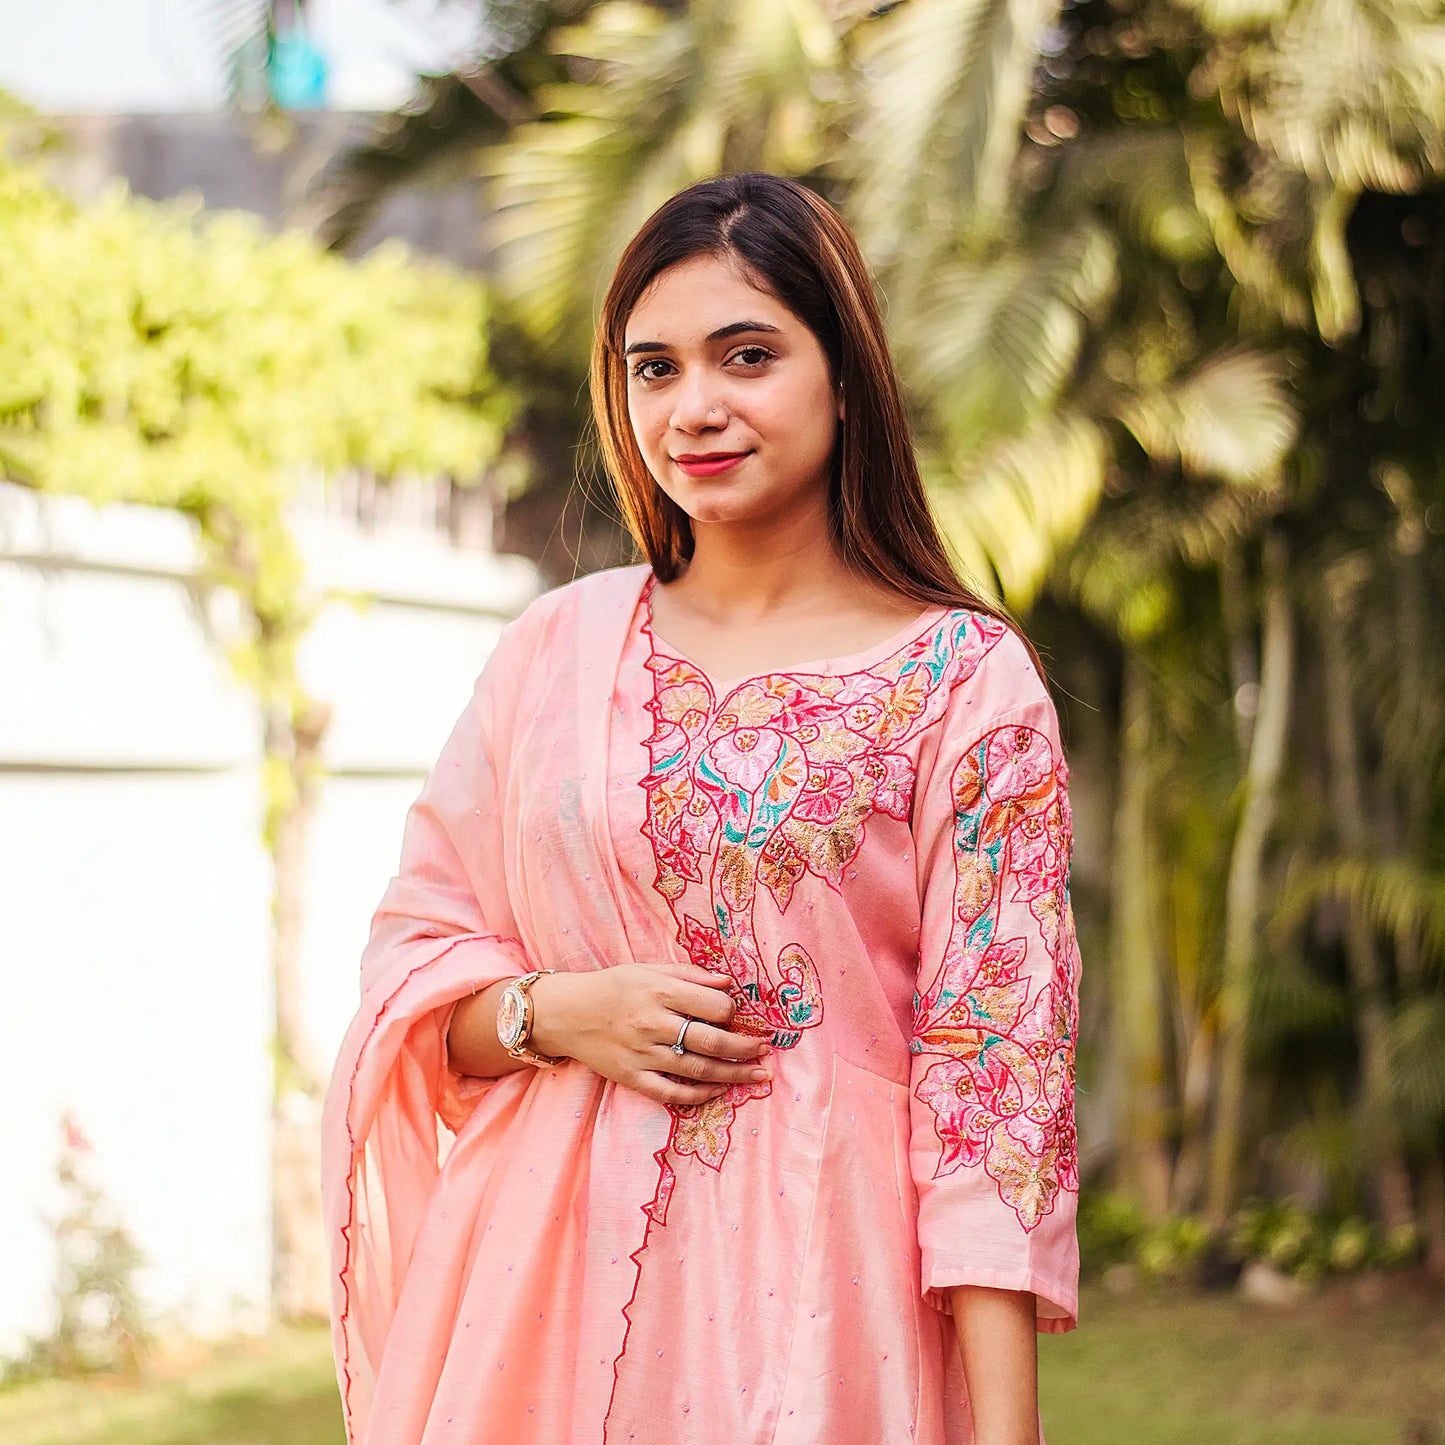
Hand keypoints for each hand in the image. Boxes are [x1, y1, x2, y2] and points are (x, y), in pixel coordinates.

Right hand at [529, 962, 772, 1107]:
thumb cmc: (612, 986)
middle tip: (765, 1050)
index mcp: (659, 992)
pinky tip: (719, 1091)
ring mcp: (641, 1054)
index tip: (737, 1014)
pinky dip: (699, 1095)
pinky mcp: (631, 1078)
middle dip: (745, 1049)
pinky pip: (671, 1093)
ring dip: (734, 1075)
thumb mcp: (648, 969)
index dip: (732, 1011)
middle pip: (711, 1042)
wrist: (565, 1013)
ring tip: (758, 1076)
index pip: (713, 1006)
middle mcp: (652, 1024)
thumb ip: (689, 975)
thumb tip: (728, 983)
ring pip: (697, 1070)